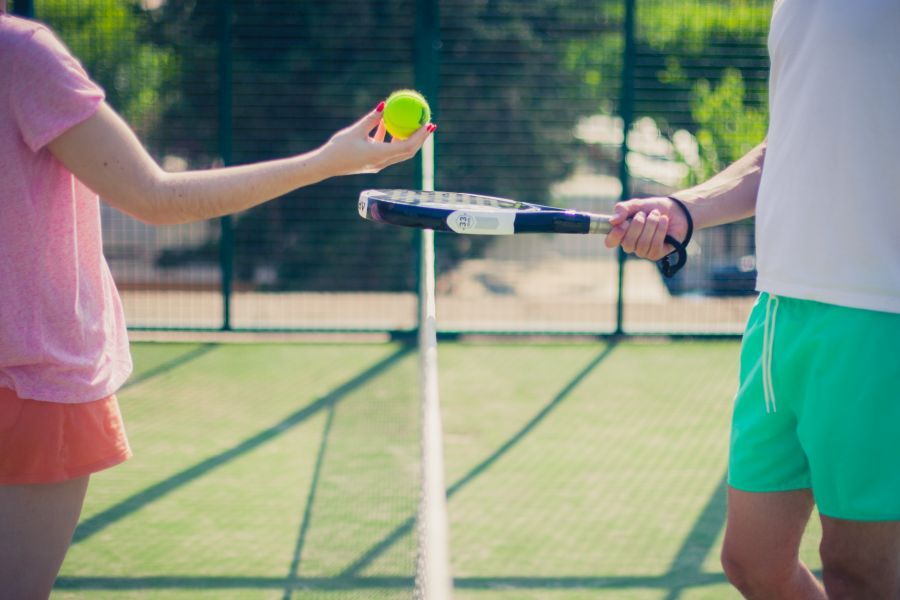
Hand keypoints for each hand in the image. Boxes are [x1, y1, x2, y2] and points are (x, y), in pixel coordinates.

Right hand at [317, 103, 434, 175]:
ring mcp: (378, 165)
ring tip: (413, 124)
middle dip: (421, 139)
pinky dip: (391, 139)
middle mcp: (382, 162)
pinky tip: (387, 125)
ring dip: (407, 139)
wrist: (325, 166)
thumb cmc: (338, 148)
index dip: (420, 136)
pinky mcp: (372, 163)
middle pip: (408, 152)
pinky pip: (387, 150)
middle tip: (428, 124)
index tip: (428, 124)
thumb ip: (372, 118)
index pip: (408, 146)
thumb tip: (385, 104)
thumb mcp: (355, 130)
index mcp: (380, 155)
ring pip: (399, 152)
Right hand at [604, 196, 690, 260]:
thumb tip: (612, 221)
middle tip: (644, 214)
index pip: (610, 242)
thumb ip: (623, 209)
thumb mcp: (637, 204)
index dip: (615, 235)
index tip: (623, 224)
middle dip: (637, 225)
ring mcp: (643, 251)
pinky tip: (664, 221)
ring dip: (651, 225)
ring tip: (657, 215)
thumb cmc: (653, 208)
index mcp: (622, 234)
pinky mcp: (656, 254)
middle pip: (627, 243)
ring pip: (642, 244)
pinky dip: (660, 230)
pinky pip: (655, 246)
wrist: (676, 210)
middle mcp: (631, 245)